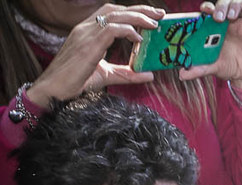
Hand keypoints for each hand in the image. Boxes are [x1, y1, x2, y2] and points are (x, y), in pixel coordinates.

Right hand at [26, 4, 164, 107]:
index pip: (111, 12)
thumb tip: (149, 74)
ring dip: (137, 17)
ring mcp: (86, 34)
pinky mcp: (88, 45)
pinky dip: (128, 31)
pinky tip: (139, 39)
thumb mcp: (107, 75)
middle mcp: (86, 28)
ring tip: (154, 24)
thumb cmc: (75, 81)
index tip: (151, 16)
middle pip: (115, 9)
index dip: (131, 12)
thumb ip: (127, 73)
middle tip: (159, 14)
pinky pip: (111, 30)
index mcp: (88, 31)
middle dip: (139, 9)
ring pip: (115, 16)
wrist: (54, 89)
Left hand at [181, 1, 241, 85]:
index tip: (202, 11)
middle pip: (222, 5)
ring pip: (237, 5)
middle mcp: (226, 23)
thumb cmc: (228, 67)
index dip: (205, 9)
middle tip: (217, 17)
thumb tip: (182, 74)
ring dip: (233, 6)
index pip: (208, 12)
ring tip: (231, 17)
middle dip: (219, 7)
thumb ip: (198, 69)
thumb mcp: (212, 68)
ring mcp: (240, 23)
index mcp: (213, 28)